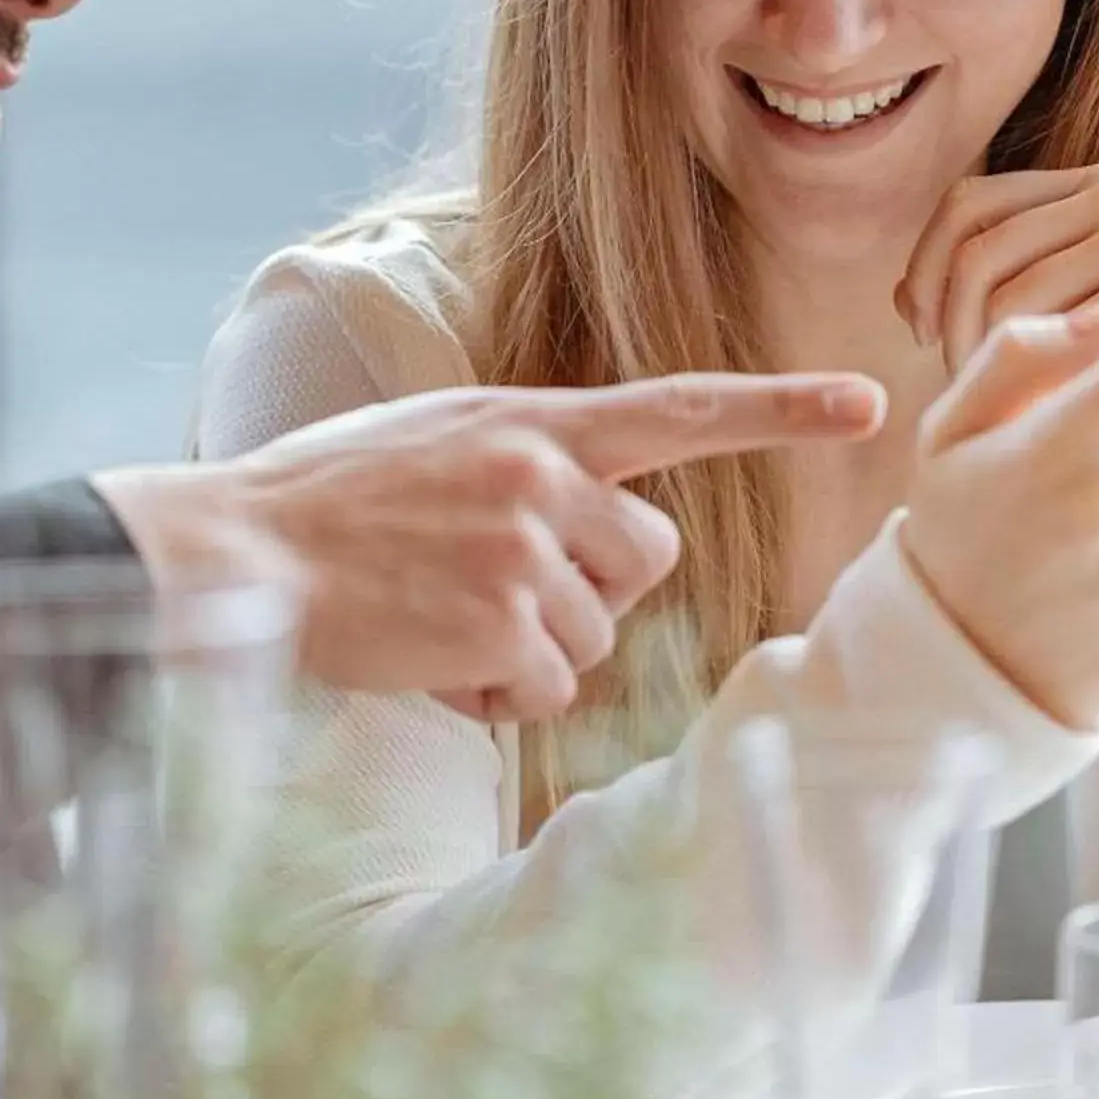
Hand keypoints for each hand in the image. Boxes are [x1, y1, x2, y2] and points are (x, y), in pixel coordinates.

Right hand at [97, 372, 885, 719]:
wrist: (230, 550)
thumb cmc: (321, 505)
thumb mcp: (434, 441)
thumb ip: (525, 464)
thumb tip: (591, 532)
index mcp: (531, 418)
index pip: (681, 407)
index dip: (781, 410)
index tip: (869, 404)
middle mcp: (542, 472)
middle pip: (646, 560)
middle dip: (588, 593)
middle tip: (489, 591)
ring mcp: (525, 547)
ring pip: (592, 637)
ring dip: (524, 652)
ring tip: (434, 618)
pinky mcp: (502, 621)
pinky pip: (541, 688)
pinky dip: (488, 694)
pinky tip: (424, 657)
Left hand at [896, 165, 1098, 374]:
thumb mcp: (1051, 308)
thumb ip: (980, 289)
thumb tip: (904, 302)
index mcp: (1083, 185)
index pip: (968, 205)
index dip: (925, 270)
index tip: (923, 332)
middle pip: (979, 255)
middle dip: (954, 328)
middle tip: (964, 378)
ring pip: (1006, 300)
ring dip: (986, 359)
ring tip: (1005, 395)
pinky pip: (1048, 338)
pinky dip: (1029, 377)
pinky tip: (1036, 402)